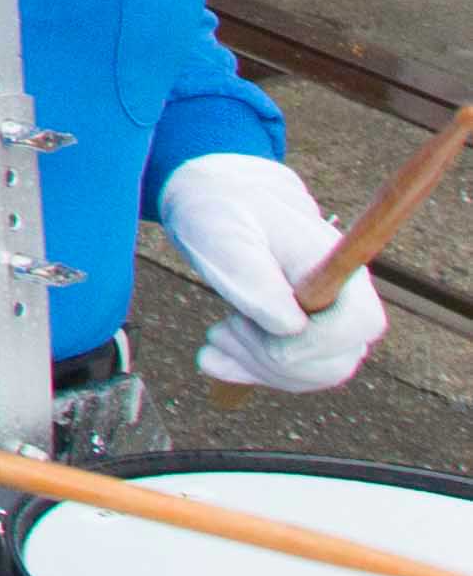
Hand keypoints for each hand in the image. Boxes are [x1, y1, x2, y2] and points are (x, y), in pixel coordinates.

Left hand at [161, 152, 388, 394]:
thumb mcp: (223, 232)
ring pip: (315, 373)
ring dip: (259, 366)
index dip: (320, 342)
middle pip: (337, 359)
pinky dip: (252, 371)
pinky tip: (213, 359)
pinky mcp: (306, 336)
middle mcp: (344, 296)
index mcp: (335, 264)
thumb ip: (255, 276)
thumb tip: (290, 327)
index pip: (362, 322)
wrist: (217, 202)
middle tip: (222, 329)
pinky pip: (293, 373)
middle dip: (274, 358)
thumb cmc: (222, 210)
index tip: (268, 337)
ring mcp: (329, 319)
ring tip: (216, 336)